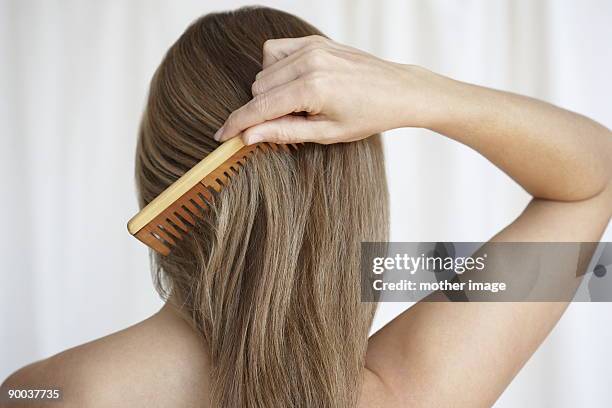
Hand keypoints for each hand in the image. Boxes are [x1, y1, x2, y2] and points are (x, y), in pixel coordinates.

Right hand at [214, 35, 444, 144]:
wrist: (398, 90)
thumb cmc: (367, 116)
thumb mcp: (326, 134)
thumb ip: (284, 133)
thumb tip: (249, 136)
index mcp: (312, 88)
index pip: (260, 107)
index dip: (237, 124)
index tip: (221, 136)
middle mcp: (308, 61)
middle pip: (258, 88)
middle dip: (262, 109)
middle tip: (291, 121)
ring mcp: (311, 46)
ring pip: (264, 70)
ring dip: (270, 90)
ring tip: (299, 103)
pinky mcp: (314, 40)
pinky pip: (275, 51)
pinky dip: (276, 69)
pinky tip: (295, 82)